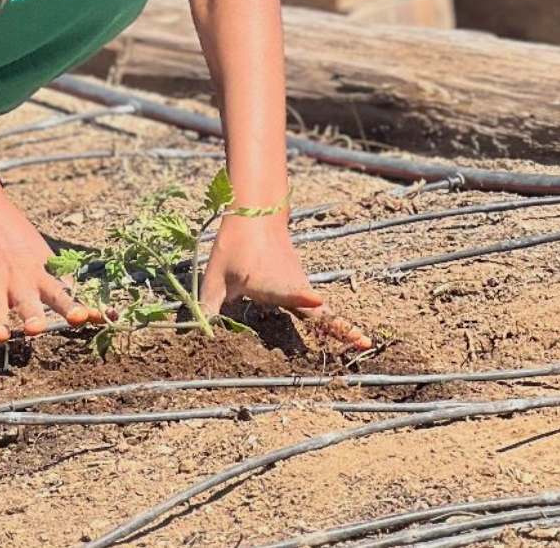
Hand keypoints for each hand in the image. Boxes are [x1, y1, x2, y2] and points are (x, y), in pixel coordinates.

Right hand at [0, 192, 93, 348]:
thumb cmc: (15, 237)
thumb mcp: (43, 255)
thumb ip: (62, 283)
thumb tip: (96, 311)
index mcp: (38, 273)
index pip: (60, 292)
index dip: (72, 305)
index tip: (85, 316)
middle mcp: (16, 281)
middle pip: (27, 301)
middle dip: (33, 316)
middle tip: (36, 327)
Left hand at [199, 210, 371, 350]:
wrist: (255, 216)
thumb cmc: (233, 247)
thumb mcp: (215, 277)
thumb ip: (208, 307)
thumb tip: (195, 334)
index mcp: (268, 282)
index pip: (288, 291)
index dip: (300, 297)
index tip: (315, 300)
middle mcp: (291, 287)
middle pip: (317, 310)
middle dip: (338, 327)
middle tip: (364, 343)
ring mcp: (301, 287)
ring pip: (324, 312)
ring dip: (341, 328)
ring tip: (363, 344)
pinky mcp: (302, 287)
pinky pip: (320, 309)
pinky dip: (333, 322)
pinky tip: (348, 337)